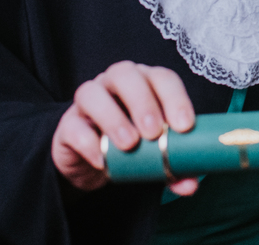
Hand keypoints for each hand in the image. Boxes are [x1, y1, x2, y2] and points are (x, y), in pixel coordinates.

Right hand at [51, 61, 199, 194]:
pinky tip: (102, 160)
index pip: (162, 77)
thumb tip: (190, 185)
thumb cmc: (133, 147)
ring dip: (113, 117)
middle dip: (142, 102)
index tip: (184, 126)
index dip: (175, 97)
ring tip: (129, 145)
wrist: (94, 163)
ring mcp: (88, 101)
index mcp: (145, 83)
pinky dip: (88, 142)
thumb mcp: (157, 156)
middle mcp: (115, 84)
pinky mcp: (67, 125)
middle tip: (153, 133)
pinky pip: (72, 126)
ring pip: (92, 92)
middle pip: (125, 74)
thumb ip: (175, 168)